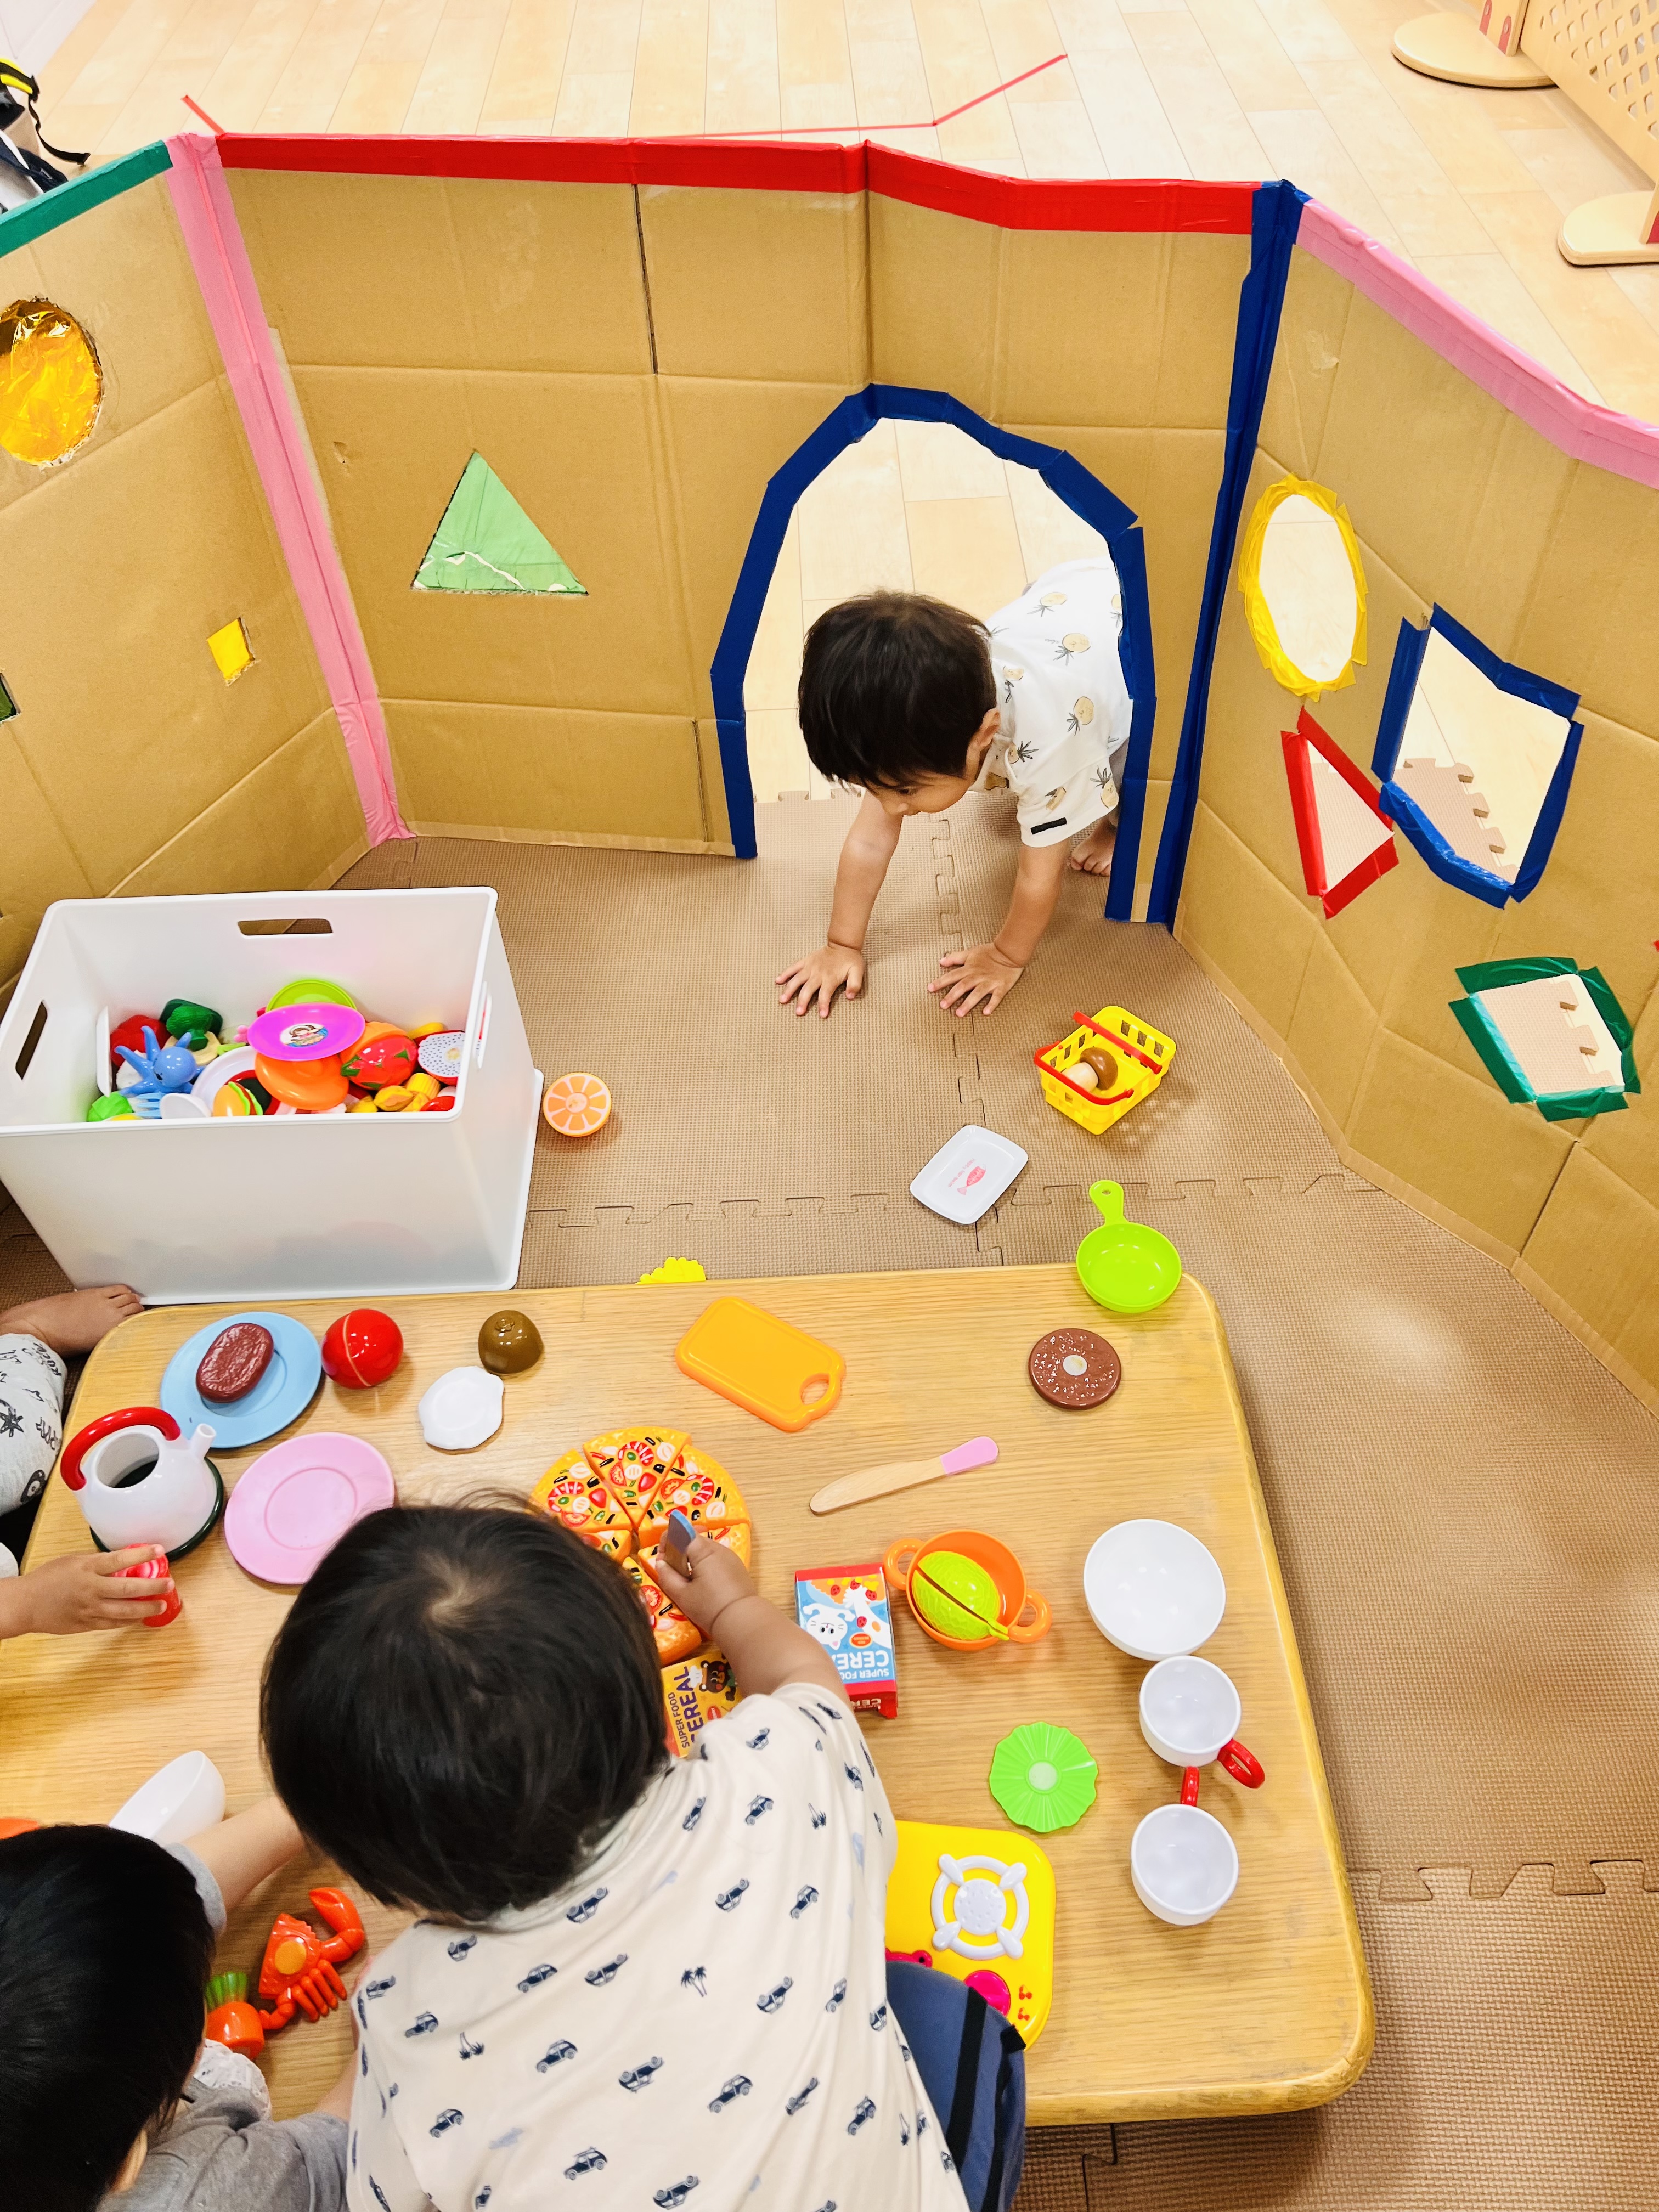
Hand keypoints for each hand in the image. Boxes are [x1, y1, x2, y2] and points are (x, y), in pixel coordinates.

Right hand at [1, 1546, 172, 1635]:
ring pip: (124, 1611)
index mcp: (87, 1569)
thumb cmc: (48, 1578)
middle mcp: (91, 1589)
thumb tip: (123, 1560)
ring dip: (146, 1608)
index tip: (160, 1550)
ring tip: (161, 1605)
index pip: (120, 1559)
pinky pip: (113, 1623)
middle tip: (169, 1584)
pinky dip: (128, 1620)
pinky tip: (139, 1618)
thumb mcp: (73, 1561)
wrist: (27, 1604)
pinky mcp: (87, 1625)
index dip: (142, 1554)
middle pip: (128, 1588)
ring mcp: (90, 1609)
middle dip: (152, 1586)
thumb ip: (97, 1562)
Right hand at [646, 1528, 756, 1640]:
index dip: (668, 1542)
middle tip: (672, 1573)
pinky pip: (716, 1560)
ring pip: (705, 1551)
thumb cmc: (709, 1607)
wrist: (742, 1620)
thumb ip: (667, 1576)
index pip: (682, 1534)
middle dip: (679, 1553)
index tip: (662, 1560)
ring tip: (688, 1581)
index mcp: (704, 1551)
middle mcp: (719, 1549)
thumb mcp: (682, 1595)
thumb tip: (661, 1563)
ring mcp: (730, 1557)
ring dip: (692, 1560)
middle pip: (693, 1542)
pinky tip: (704, 1585)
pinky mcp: (736, 1567)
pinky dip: (705, 1567)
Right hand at [776, 943, 865, 1018]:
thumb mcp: (857, 972)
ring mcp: (810, 967)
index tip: (822, 1015)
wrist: (843, 944)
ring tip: (782, 1000)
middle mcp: (818, 973)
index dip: (823, 1004)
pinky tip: (777, 981)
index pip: (825, 994)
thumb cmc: (850, 961)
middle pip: (808, 989)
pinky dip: (785, 974)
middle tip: (798, 1012)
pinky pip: (793, 968)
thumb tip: (850, 997)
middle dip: (802, 1001)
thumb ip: (855, 985)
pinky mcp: (805, 961)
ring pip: (797, 980)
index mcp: (830, 978)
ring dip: (789, 990)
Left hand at [928, 941, 1023, 1015]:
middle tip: (943, 1005)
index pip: (952, 975)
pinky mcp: (1001, 986)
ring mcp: (990, 982)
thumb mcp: (970, 953)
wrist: (1009, 952)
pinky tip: (986, 1012)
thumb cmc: (989, 953)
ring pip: (977, 993)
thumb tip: (941, 961)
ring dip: (968, 1003)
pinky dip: (992, 1004)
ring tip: (959, 1013)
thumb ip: (955, 957)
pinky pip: (996, 997)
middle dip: (952, 996)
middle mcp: (978, 976)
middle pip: (963, 986)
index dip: (941, 982)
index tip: (930, 988)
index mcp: (970, 968)